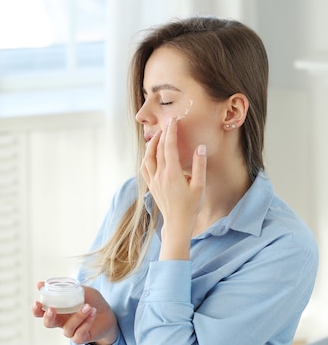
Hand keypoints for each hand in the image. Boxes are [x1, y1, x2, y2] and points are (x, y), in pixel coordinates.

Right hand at [32, 284, 118, 344]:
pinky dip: (86, 323)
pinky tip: (92, 313)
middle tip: (52, 310)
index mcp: (58, 310)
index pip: (41, 312)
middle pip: (48, 324)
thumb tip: (39, 283)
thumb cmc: (91, 301)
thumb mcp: (80, 290)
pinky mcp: (81, 338)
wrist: (108, 313)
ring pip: (67, 328)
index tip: (37, 303)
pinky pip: (79, 335)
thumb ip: (64, 287)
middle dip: (48, 317)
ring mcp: (72, 331)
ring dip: (78, 316)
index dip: (36, 310)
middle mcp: (62, 321)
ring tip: (89, 307)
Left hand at [140, 118, 206, 256]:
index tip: (174, 120)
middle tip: (169, 124)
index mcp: (172, 174)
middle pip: (158, 149)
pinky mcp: (151, 186)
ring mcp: (153, 181)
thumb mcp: (200, 187)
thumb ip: (200, 166)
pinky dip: (146, 157)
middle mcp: (160, 176)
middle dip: (163, 134)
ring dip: (152, 144)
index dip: (171, 132)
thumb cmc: (191, 207)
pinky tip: (150, 153)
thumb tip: (200, 147)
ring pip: (148, 157)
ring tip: (159, 135)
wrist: (177, 224)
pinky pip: (144, 168)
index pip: (169, 147)